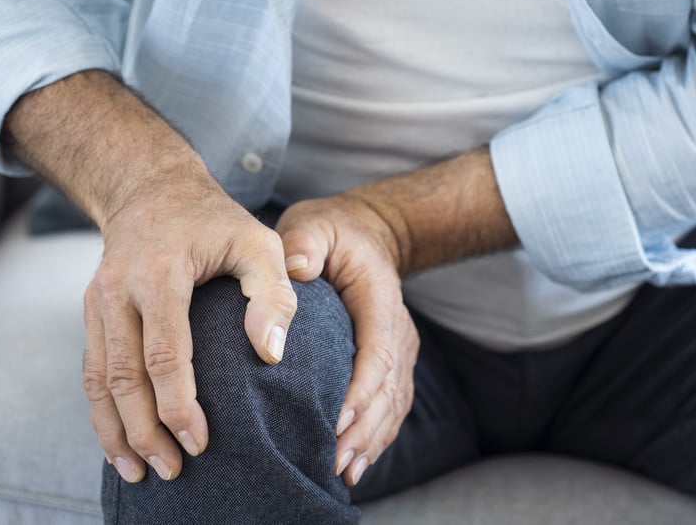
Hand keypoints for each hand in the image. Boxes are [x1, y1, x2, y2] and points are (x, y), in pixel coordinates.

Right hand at [81, 163, 297, 482]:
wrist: (151, 189)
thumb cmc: (216, 221)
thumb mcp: (258, 241)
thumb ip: (272, 293)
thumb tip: (270, 354)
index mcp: (159, 273)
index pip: (163, 353)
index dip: (178, 404)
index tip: (200, 442)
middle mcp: (117, 290)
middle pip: (123, 377)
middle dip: (144, 432)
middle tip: (173, 471)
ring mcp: (97, 303)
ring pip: (97, 381)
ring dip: (116, 432)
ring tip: (140, 472)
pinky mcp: (91, 314)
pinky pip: (91, 372)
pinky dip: (102, 412)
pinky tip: (119, 444)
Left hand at [275, 194, 419, 486]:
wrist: (367, 234)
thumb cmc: (333, 232)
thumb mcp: (314, 224)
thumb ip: (305, 242)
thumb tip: (296, 268)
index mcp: (379, 299)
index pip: (377, 350)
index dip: (361, 389)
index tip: (337, 420)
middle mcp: (397, 329)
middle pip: (388, 387)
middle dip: (364, 427)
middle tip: (334, 459)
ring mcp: (399, 349)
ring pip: (393, 403)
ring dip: (371, 439)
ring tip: (343, 470)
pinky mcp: (392, 363)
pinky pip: (391, 406)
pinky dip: (377, 436)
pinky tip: (355, 462)